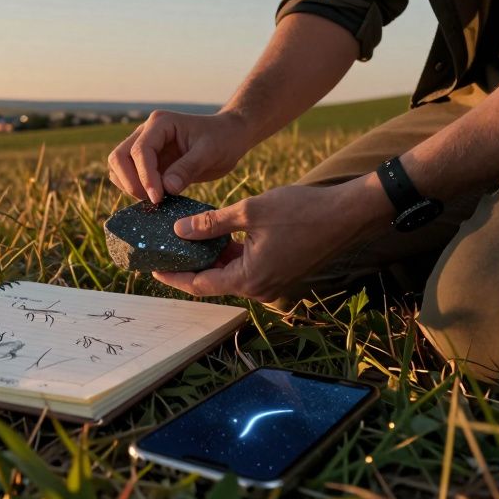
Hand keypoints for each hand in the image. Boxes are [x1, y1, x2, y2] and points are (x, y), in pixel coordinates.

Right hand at [107, 110, 254, 202]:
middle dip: (131, 182)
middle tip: (153, 200)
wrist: (229, 136)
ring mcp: (144, 146)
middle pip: (119, 157)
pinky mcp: (148, 161)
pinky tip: (156, 198)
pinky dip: (136, 188)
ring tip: (155, 199)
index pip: (140, 150)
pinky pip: (129, 176)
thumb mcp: (210, 152)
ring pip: (119, 167)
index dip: (145, 176)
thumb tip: (166, 188)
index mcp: (160, 123)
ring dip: (130, 186)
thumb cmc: (223, 139)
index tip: (158, 198)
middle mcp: (146, 131)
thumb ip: (188, 168)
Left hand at [151, 175, 391, 303]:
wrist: (345, 213)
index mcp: (249, 278)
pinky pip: (247, 266)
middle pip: (214, 280)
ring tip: (185, 238)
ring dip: (211, 257)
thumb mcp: (249, 211)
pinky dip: (230, 253)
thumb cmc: (300, 210)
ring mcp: (271, 281)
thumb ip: (211, 223)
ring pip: (231, 272)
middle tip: (165, 248)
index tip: (154, 267)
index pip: (201, 284)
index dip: (175, 276)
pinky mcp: (279, 270)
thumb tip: (179, 231)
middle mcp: (259, 287)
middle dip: (190, 264)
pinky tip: (216, 234)